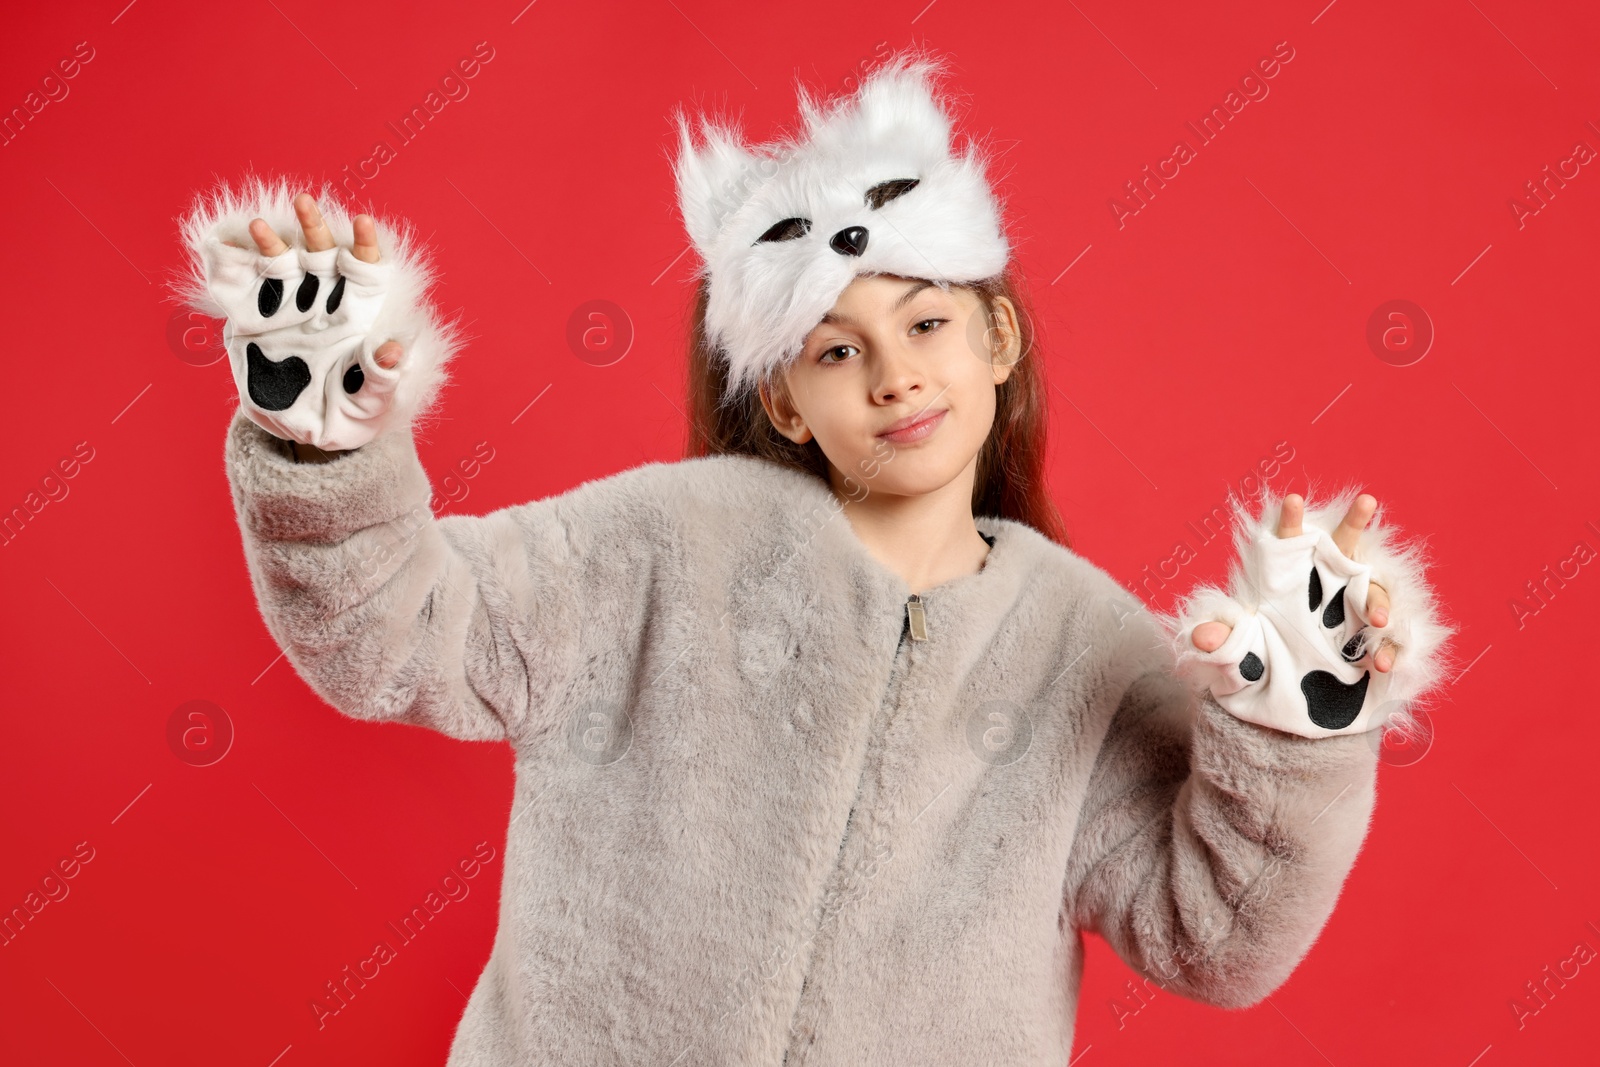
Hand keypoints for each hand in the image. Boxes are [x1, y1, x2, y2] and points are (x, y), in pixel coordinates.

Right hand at [200, 190, 409, 449]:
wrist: (305, 432)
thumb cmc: (350, 415)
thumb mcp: (369, 402)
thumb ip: (380, 378)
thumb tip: (394, 351)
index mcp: (357, 314)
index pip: (365, 269)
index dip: (365, 244)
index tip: (363, 221)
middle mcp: (322, 301)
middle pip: (321, 253)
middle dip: (314, 227)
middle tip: (306, 201)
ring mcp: (285, 308)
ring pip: (280, 262)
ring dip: (270, 240)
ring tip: (258, 225)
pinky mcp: (252, 321)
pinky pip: (239, 288)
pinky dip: (228, 266)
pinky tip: (218, 248)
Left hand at [1190, 493, 1396, 672]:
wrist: (1294, 694)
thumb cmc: (1266, 656)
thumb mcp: (1241, 650)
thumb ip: (1224, 639)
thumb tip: (1200, 638)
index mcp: (1292, 575)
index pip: (1289, 541)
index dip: (1290, 521)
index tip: (1291, 499)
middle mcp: (1328, 581)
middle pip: (1346, 544)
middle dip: (1355, 521)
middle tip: (1367, 500)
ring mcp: (1356, 607)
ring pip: (1375, 590)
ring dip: (1378, 603)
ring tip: (1375, 622)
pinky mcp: (1374, 638)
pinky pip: (1390, 637)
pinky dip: (1390, 648)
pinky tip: (1381, 664)